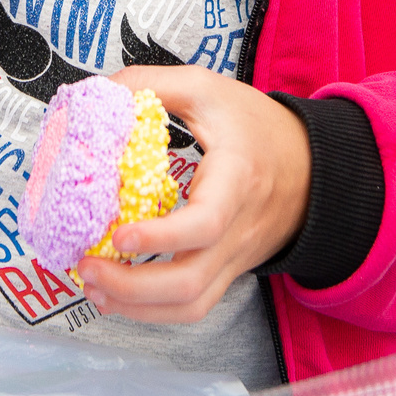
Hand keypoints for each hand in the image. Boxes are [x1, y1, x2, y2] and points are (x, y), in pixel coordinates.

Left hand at [74, 64, 311, 323]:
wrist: (309, 163)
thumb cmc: (255, 125)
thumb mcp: (206, 89)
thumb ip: (150, 84)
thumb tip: (97, 94)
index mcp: (236, 180)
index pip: (206, 223)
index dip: (160, 237)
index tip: (117, 235)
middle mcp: (237, 229)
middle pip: (190, 283)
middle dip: (132, 287)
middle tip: (86, 265)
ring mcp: (234, 258)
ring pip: (190, 306)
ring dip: (137, 307)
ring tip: (94, 287)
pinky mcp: (227, 271)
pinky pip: (193, 306)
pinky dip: (152, 310)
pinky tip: (117, 297)